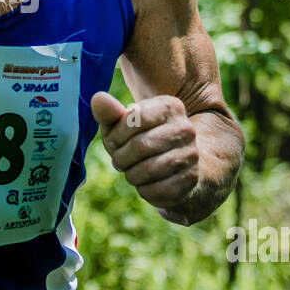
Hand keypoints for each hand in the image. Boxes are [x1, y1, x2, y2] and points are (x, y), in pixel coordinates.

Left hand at [90, 91, 201, 223]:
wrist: (172, 169)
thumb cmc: (139, 141)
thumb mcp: (121, 127)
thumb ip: (109, 113)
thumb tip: (98, 99)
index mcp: (169, 106)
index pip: (136, 118)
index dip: (117, 135)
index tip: (114, 142)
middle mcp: (185, 128)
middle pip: (141, 145)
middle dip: (121, 158)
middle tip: (119, 162)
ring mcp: (191, 154)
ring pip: (149, 169)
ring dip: (132, 175)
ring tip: (132, 172)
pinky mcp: (191, 179)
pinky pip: (159, 189)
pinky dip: (145, 190)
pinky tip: (146, 184)